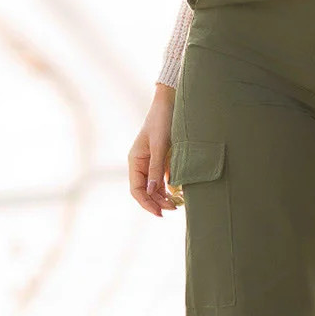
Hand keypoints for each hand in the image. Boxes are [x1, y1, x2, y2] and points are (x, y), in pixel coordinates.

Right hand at [128, 83, 179, 216]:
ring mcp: (152, 162)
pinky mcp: (162, 159)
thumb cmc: (162, 121)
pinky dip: (169, 187)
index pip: (137, 189)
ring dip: (164, 197)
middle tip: (173, 210)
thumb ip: (156, 167)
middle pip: (146, 191)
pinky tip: (178, 193)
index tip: (159, 213)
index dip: (146, 203)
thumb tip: (152, 191)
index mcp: (135, 161)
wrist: (170, 103)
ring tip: (177, 205)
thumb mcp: (160, 145)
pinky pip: (163, 179)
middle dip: (157, 202)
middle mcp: (141, 164)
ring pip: (155, 187)